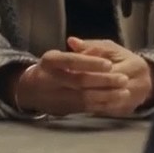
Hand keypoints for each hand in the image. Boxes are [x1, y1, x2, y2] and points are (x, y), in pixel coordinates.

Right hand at [9, 50, 129, 116]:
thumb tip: (80, 42)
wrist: (29, 91)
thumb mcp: (57, 55)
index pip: (72, 61)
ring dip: (107, 96)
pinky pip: (86, 108)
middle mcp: (51, 79)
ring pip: (85, 97)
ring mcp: (57, 96)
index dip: (91, 63)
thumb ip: (76, 50)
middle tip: (123, 79)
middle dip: (104, 80)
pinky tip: (115, 103)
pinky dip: (102, 106)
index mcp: (50, 61)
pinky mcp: (64, 110)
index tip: (110, 64)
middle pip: (80, 80)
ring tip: (124, 92)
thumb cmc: (49, 69)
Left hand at [67, 37, 153, 115]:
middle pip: (108, 88)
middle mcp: (138, 85)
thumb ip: (91, 45)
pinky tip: (79, 103)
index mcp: (135, 65)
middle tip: (68, 84)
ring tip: (71, 93)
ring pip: (106, 102)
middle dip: (87, 86)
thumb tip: (71, 41)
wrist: (142, 78)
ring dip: (88, 98)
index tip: (71, 69)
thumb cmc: (122, 60)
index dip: (89, 70)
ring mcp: (134, 101)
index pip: (108, 70)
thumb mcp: (110, 48)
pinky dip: (93, 106)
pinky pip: (107, 111)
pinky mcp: (127, 111)